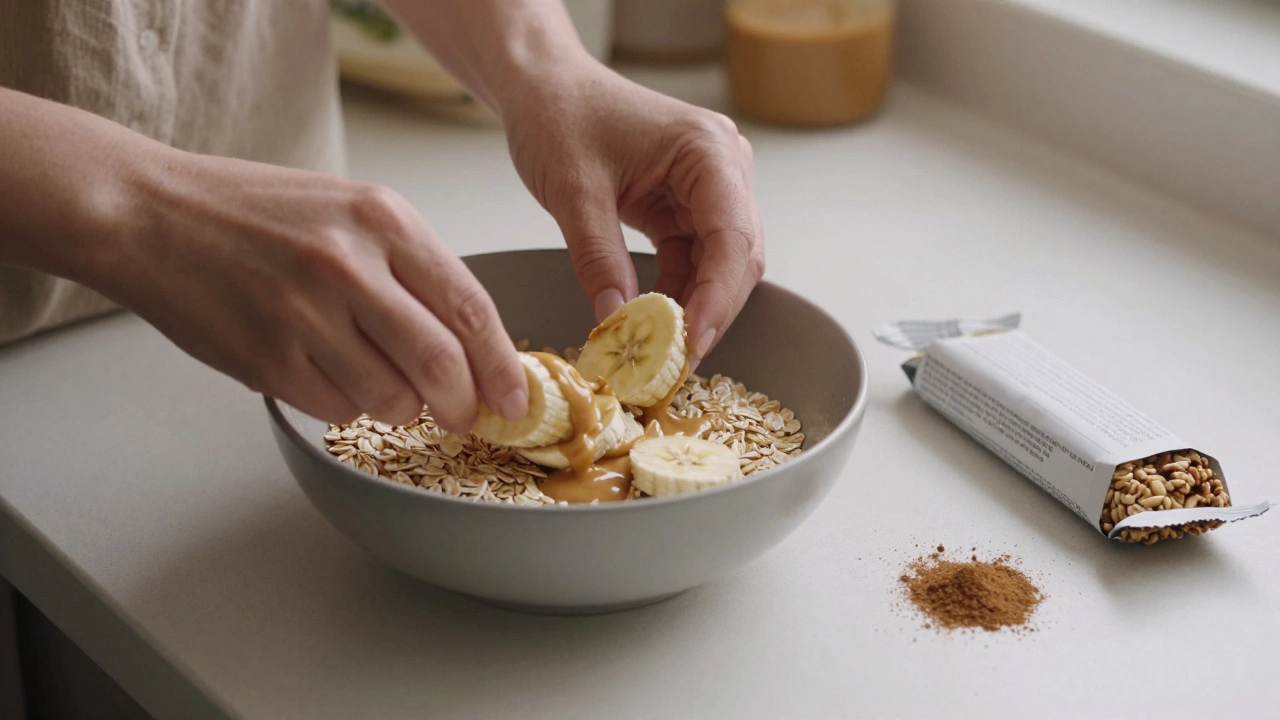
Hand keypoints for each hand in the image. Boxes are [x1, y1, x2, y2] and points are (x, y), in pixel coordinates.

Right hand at [97, 148, 527, 429]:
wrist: (149, 212)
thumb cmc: (254, 212)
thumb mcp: (350, 210)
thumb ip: (412, 268)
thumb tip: (473, 343)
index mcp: (382, 219)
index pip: (470, 307)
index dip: (502, 365)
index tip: (516, 398)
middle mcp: (348, 265)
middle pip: (442, 364)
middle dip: (464, 404)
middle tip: (463, 414)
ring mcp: (304, 314)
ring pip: (392, 397)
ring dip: (401, 408)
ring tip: (380, 383)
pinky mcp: (267, 358)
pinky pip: (337, 408)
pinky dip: (347, 406)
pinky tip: (328, 374)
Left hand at [502, 65, 764, 365]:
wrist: (544, 85)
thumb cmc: (558, 115)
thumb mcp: (572, 188)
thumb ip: (597, 256)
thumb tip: (616, 321)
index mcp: (707, 151)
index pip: (732, 236)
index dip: (718, 297)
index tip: (693, 343)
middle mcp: (722, 168)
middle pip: (738, 257)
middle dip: (710, 311)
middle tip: (677, 364)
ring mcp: (709, 187)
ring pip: (720, 265)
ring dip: (694, 308)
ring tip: (662, 354)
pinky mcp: (686, 205)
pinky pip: (692, 260)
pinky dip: (675, 294)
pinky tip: (653, 326)